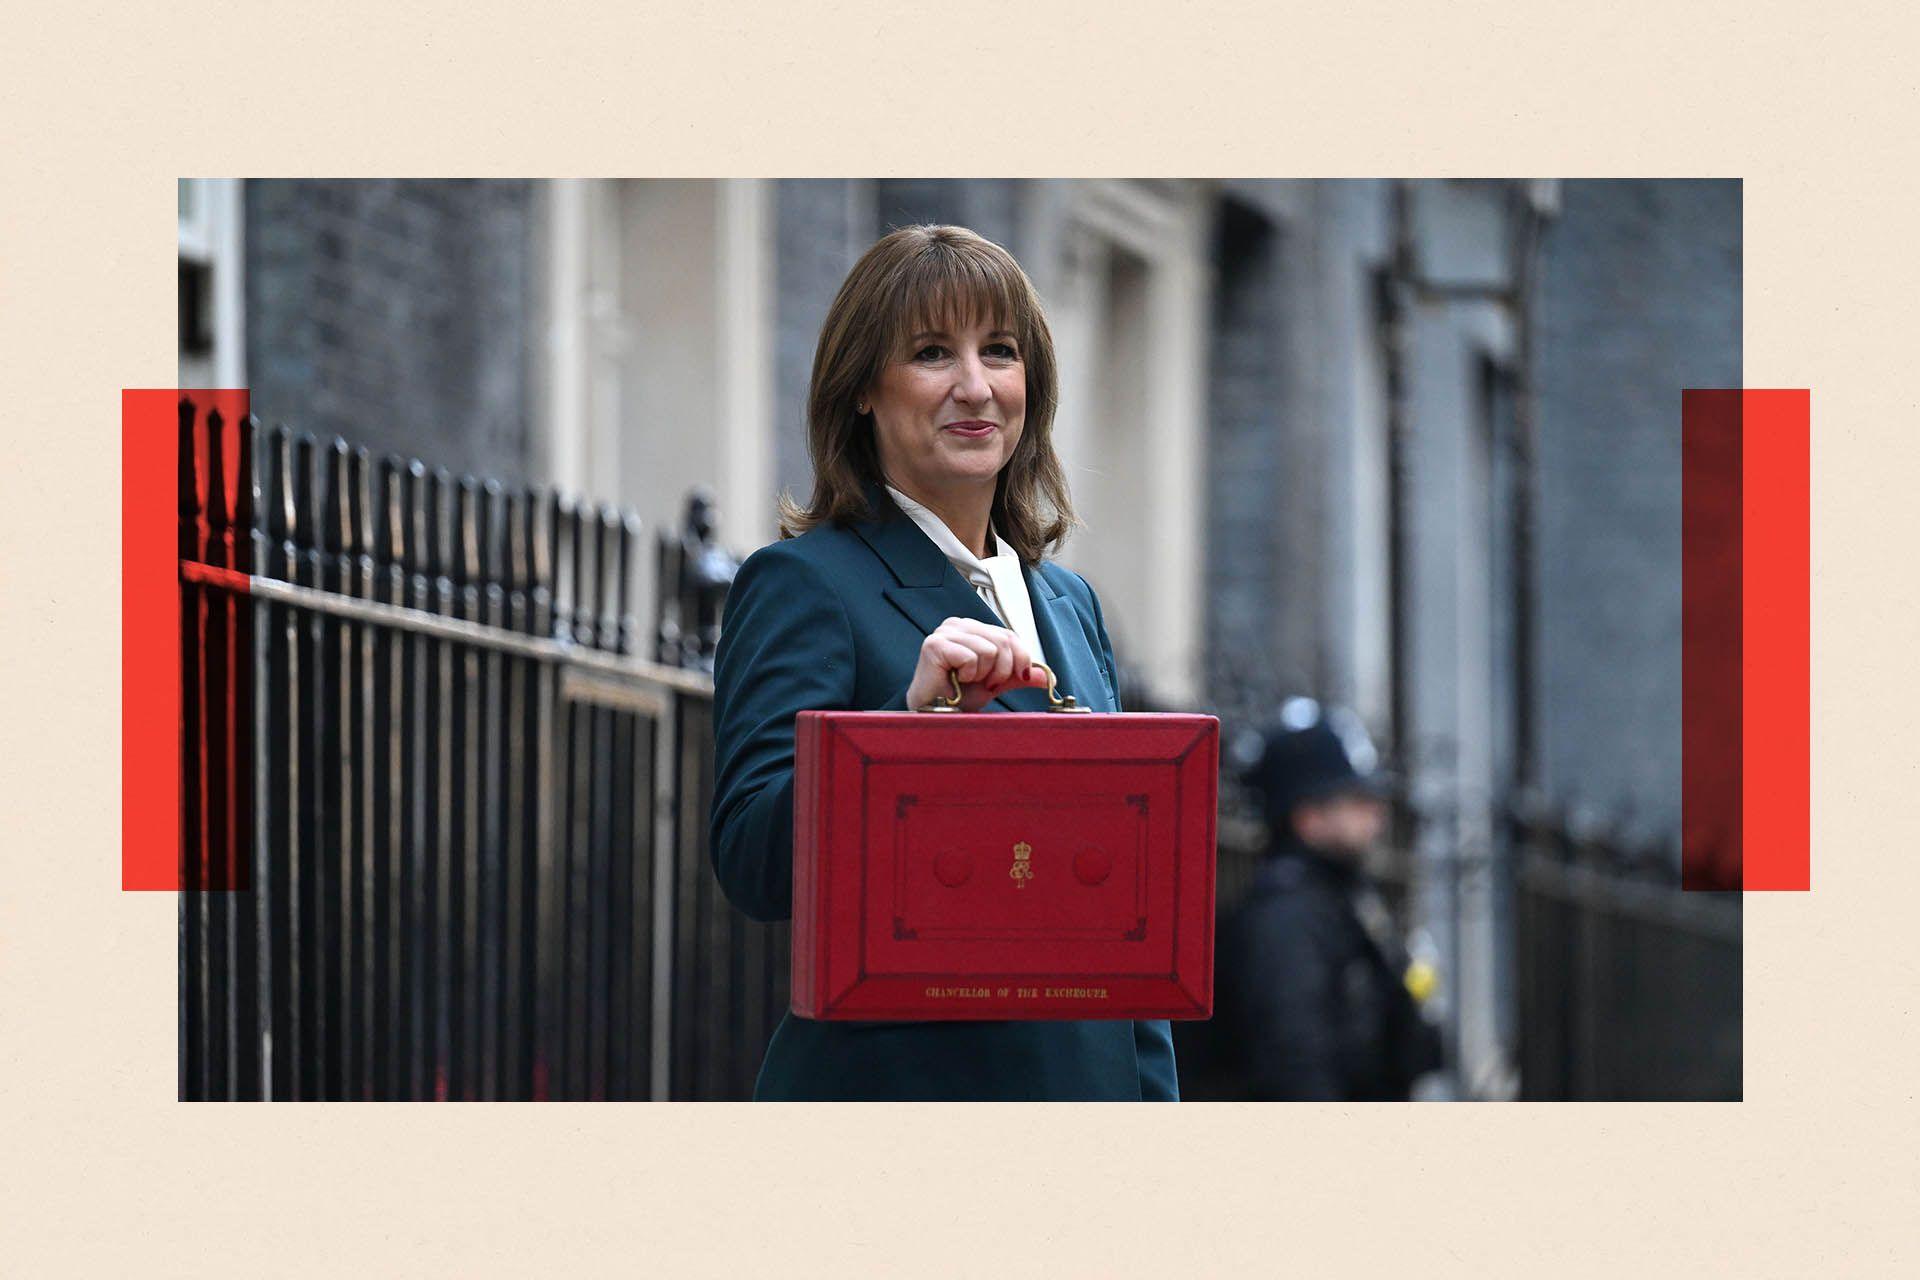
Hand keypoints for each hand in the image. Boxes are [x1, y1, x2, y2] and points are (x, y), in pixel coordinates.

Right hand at [904, 617, 1050, 711]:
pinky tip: (956, 680)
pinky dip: (969, 675)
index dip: (1021, 658)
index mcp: (972, 628)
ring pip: (989, 649)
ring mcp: (945, 632)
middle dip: (1002, 670)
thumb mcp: (996, 682)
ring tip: (967, 681)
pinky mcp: (935, 644)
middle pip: (1003, 641)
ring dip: (983, 674)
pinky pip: (971, 657)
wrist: (936, 713)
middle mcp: (958, 624)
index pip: (1009, 635)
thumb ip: (1019, 675)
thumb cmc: (960, 695)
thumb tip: (1048, 677)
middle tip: (987, 684)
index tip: (1017, 678)